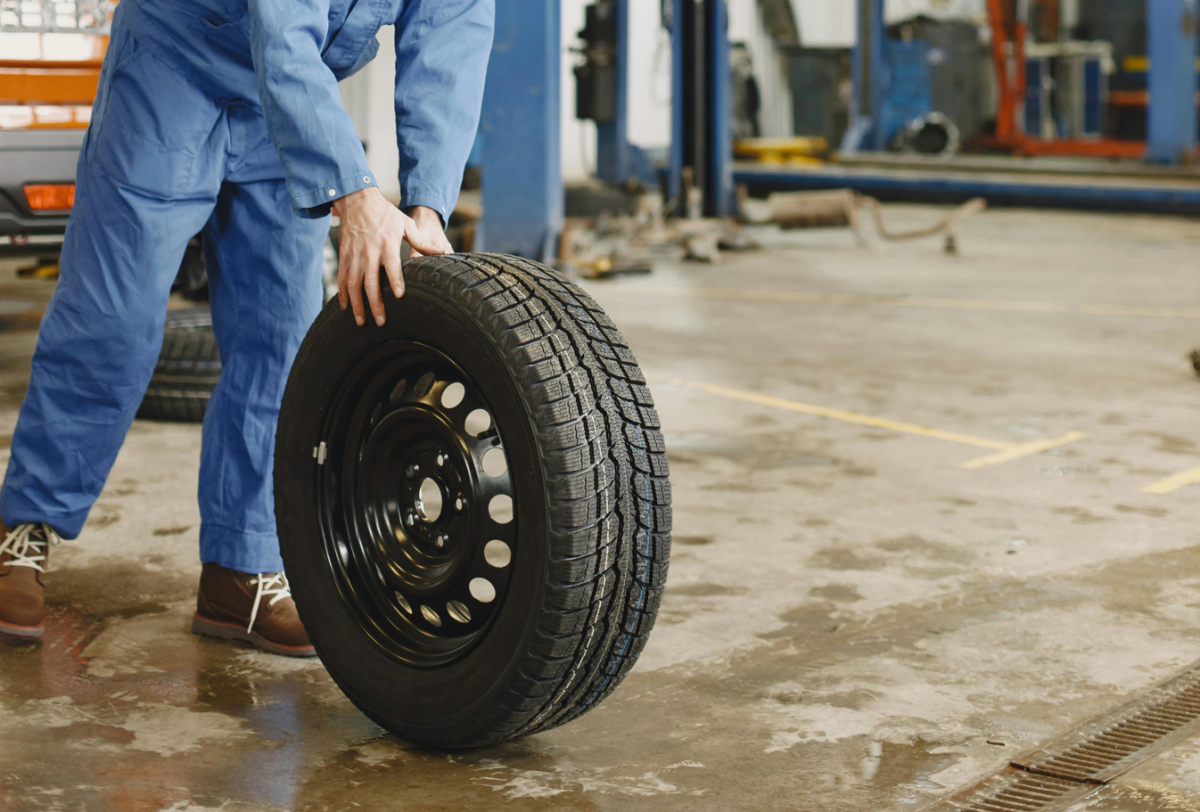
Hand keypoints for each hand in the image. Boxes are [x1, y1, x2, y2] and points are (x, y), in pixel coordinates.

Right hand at [331, 188, 452, 325]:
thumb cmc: (385, 214)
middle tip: (380, 321)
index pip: (392, 265)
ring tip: (360, 321)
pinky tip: (345, 307)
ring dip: (357, 304)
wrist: (357, 200)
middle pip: (370, 282)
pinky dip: (343, 293)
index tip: (400, 296)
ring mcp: (354, 254)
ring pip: (353, 284)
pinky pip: (342, 277)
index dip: (395, 280)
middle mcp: (369, 251)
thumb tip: (441, 252)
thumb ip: (421, 241)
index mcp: (387, 243)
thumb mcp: (405, 224)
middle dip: (374, 303)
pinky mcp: (344, 255)